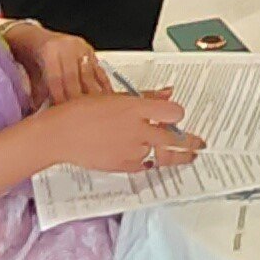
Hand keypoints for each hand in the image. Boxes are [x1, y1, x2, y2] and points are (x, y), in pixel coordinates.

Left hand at [8, 24, 112, 107]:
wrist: (38, 38)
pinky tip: (106, 99)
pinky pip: (100, 72)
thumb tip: (39, 113)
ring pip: (89, 75)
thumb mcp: (32, 72)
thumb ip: (38, 92)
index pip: (56, 78)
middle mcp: (68, 47)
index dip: (58, 96)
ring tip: (92, 111)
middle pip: (74, 77)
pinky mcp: (92, 53)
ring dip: (91, 95)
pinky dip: (104, 87)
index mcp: (50, 50)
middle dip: (74, 98)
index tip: (60, 112)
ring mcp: (82, 49)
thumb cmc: (35, 57)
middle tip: (76, 116)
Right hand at [45, 88, 203, 174]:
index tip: (178, 116)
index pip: (173, 112)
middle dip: (190, 143)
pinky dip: (148, 161)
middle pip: (175, 139)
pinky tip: (149, 158)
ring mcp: (131, 150)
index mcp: (135, 108)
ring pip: (160, 153)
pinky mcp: (124, 165)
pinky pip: (145, 165)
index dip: (177, 114)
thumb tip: (168, 93)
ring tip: (183, 156)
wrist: (60, 135)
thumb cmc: (81, 112)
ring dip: (169, 153)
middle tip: (199, 145)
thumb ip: (146, 98)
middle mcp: (137, 130)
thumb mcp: (114, 97)